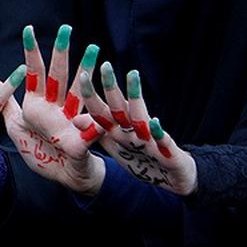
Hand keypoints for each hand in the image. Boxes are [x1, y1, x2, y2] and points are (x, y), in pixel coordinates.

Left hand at [1, 25, 105, 194]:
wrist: (61, 176)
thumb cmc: (41, 149)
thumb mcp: (16, 125)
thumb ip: (4, 102)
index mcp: (40, 103)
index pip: (36, 72)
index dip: (31, 52)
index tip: (28, 29)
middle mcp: (58, 108)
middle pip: (60, 77)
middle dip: (62, 53)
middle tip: (65, 28)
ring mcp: (72, 123)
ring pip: (81, 96)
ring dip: (86, 75)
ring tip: (94, 54)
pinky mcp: (81, 144)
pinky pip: (88, 134)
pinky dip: (92, 127)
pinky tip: (97, 117)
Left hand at [82, 64, 197, 195]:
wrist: (172, 180)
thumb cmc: (139, 157)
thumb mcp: (115, 147)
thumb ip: (97, 133)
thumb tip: (74, 119)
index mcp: (118, 130)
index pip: (101, 110)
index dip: (91, 95)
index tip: (82, 74)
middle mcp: (133, 130)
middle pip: (119, 106)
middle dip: (111, 86)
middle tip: (104, 65)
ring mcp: (151, 140)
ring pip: (141, 116)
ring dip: (136, 96)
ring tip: (132, 75)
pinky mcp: (169, 153)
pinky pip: (163, 142)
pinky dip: (159, 133)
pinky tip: (155, 122)